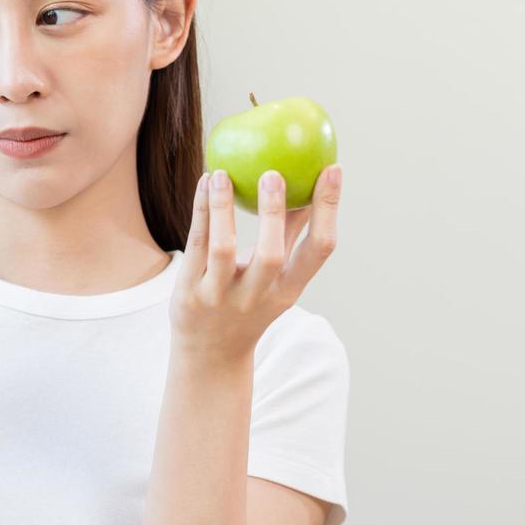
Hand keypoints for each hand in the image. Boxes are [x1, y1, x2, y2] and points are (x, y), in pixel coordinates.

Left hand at [170, 165, 342, 363]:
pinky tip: (204, 182)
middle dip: (274, 214)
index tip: (334, 169)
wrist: (209, 356)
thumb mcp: (274, 277)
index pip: (318, 250)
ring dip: (223, 212)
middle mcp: (257, 297)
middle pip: (270, 256)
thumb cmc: (247, 302)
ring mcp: (220, 298)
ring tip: (222, 174)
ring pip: (223, 251)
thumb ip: (289, 234)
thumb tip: (308, 183)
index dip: (329, 209)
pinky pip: (195, 248)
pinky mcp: (189, 295)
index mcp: (287, 290)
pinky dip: (200, 214)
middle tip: (274, 173)